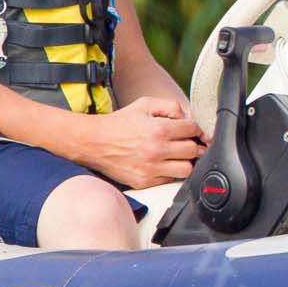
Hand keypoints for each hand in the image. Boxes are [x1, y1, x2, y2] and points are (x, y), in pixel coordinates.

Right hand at [74, 96, 203, 188]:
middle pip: (193, 150)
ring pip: (186, 169)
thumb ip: (171, 106)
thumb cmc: (120, 122)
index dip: (194, 128)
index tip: (189, 130)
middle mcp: (156, 150)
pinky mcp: (144, 182)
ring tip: (175, 155)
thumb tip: (188, 118)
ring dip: (184, 161)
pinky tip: (161, 163)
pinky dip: (169, 172)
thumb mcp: (145, 104)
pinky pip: (170, 180)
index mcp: (159, 129)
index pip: (193, 130)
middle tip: (182, 142)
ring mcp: (151, 169)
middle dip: (191, 144)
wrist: (93, 142)